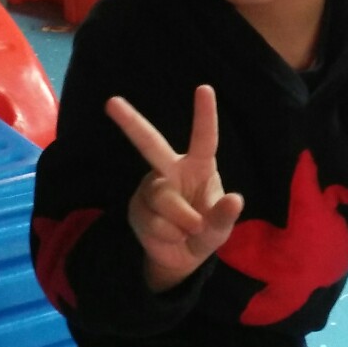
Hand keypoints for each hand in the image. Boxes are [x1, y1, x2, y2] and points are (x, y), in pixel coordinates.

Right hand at [106, 86, 243, 292]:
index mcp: (199, 167)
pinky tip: (171, 236)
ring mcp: (151, 187)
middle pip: (151, 145)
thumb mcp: (221, 228)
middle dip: (131, 123)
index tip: (205, 88)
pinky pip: (153, 221)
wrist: (181, 258)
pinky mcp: (137, 207)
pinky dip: (168, 235)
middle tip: (112, 102)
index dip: (205, 115)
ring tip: (188, 232)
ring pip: (162, 198)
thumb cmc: (206, 231)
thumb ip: (225, 215)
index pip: (204, 139)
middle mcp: (171, 170)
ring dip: (181, 222)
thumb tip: (235, 199)